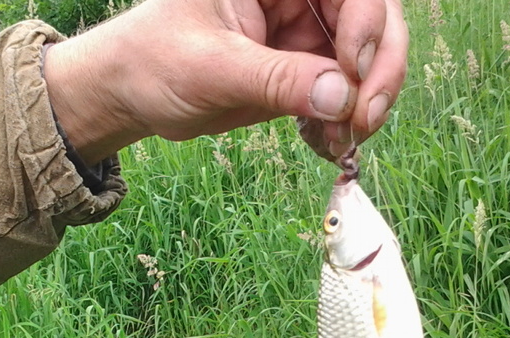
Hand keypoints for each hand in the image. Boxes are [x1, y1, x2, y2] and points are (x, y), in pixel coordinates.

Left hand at [43, 0, 408, 164]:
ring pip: (368, 59)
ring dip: (367, 102)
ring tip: (346, 140)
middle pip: (372, 17)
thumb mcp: (211, 68)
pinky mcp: (304, 71)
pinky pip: (345, 93)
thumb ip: (276, 80)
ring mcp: (304, 32)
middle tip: (365, 118)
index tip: (354, 70)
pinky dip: (346, 121)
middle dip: (380, 68)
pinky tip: (331, 147)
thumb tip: (344, 96)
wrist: (129, 93)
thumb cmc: (153, 60)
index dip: (367, 21)